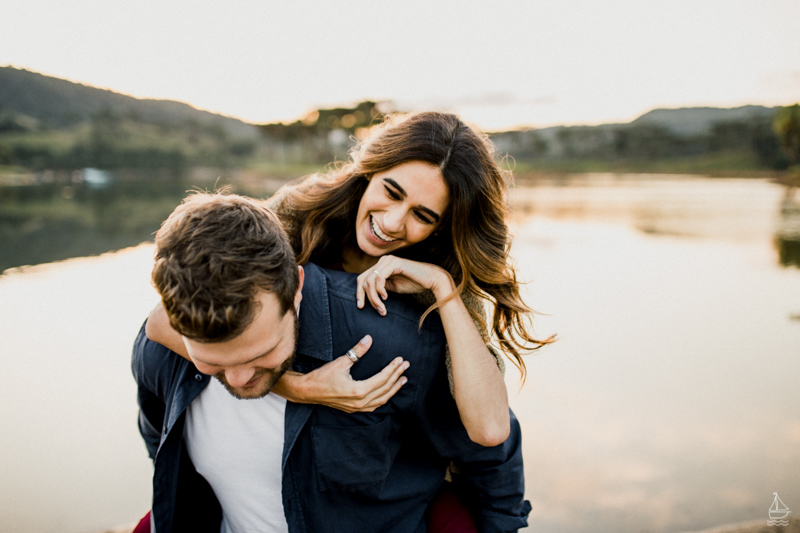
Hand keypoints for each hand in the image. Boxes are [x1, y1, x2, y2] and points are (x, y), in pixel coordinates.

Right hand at [283, 334, 409, 412]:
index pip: (382, 379)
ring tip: (403, 379)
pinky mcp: (354, 409)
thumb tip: (369, 339)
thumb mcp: (341, 362)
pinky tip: (388, 392)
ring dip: (393, 389)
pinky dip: (384, 398)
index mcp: (358, 391)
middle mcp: (360, 402)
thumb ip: (357, 351)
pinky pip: (374, 405)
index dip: (393, 369)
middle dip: (397, 376)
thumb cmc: (322, 377)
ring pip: (382, 400)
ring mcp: (357, 408)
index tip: (400, 360)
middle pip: (385, 389)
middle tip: (406, 366)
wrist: (307, 391)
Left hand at [356, 255, 453, 315]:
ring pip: (370, 280)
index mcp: (381, 266)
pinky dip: (380, 289)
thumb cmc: (414, 283)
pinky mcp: (394, 263)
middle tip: (376, 309)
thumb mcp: (392, 287)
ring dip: (374, 297)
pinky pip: (379, 278)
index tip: (360, 306)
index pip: (362, 278)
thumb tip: (368, 295)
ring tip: (382, 307)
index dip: (359, 293)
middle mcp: (382, 261)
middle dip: (366, 297)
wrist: (431, 280)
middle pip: (363, 280)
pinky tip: (386, 297)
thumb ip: (380, 288)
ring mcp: (388, 260)